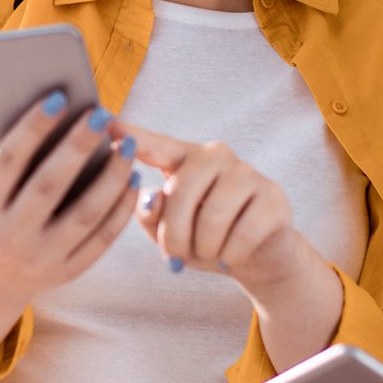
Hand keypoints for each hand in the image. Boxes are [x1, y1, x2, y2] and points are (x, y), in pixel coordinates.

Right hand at [0, 95, 137, 304]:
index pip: (7, 161)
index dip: (32, 128)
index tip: (58, 98)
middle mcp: (8, 238)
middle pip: (50, 185)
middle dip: (77, 147)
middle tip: (101, 114)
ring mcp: (40, 259)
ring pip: (84, 214)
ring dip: (110, 177)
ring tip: (126, 143)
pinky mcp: (66, 272)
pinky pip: (101, 239)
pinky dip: (120, 210)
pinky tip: (133, 179)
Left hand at [116, 122, 318, 291]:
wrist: (257, 260)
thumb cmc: (205, 241)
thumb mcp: (169, 233)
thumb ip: (151, 216)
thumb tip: (150, 196)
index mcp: (184, 160)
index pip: (158, 145)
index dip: (135, 136)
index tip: (108, 122)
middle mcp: (216, 156)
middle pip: (183, 190)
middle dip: (174, 234)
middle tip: (175, 257)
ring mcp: (248, 173)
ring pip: (214, 216)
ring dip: (204, 249)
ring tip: (208, 255)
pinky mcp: (274, 197)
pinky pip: (243, 233)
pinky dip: (230, 256)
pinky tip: (231, 257)